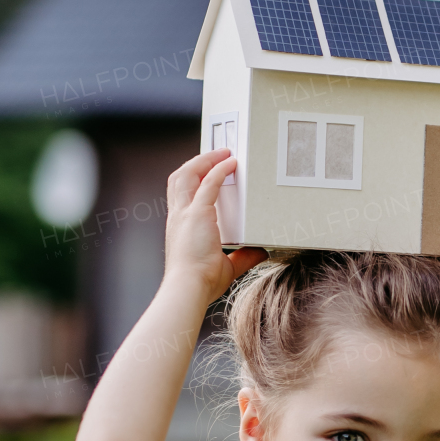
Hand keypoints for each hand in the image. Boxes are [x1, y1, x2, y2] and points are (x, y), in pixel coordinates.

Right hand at [164, 150, 265, 303]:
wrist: (189, 287)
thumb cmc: (201, 282)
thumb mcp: (228, 266)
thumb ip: (244, 256)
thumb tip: (261, 251)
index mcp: (180, 227)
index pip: (180, 195)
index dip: (190, 180)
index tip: (204, 172)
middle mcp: (178, 216)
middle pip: (178, 178)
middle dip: (195, 163)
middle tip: (213, 155)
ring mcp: (185, 213)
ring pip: (187, 174)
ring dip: (205, 159)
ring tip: (221, 153)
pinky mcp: (197, 213)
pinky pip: (208, 182)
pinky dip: (219, 169)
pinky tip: (230, 162)